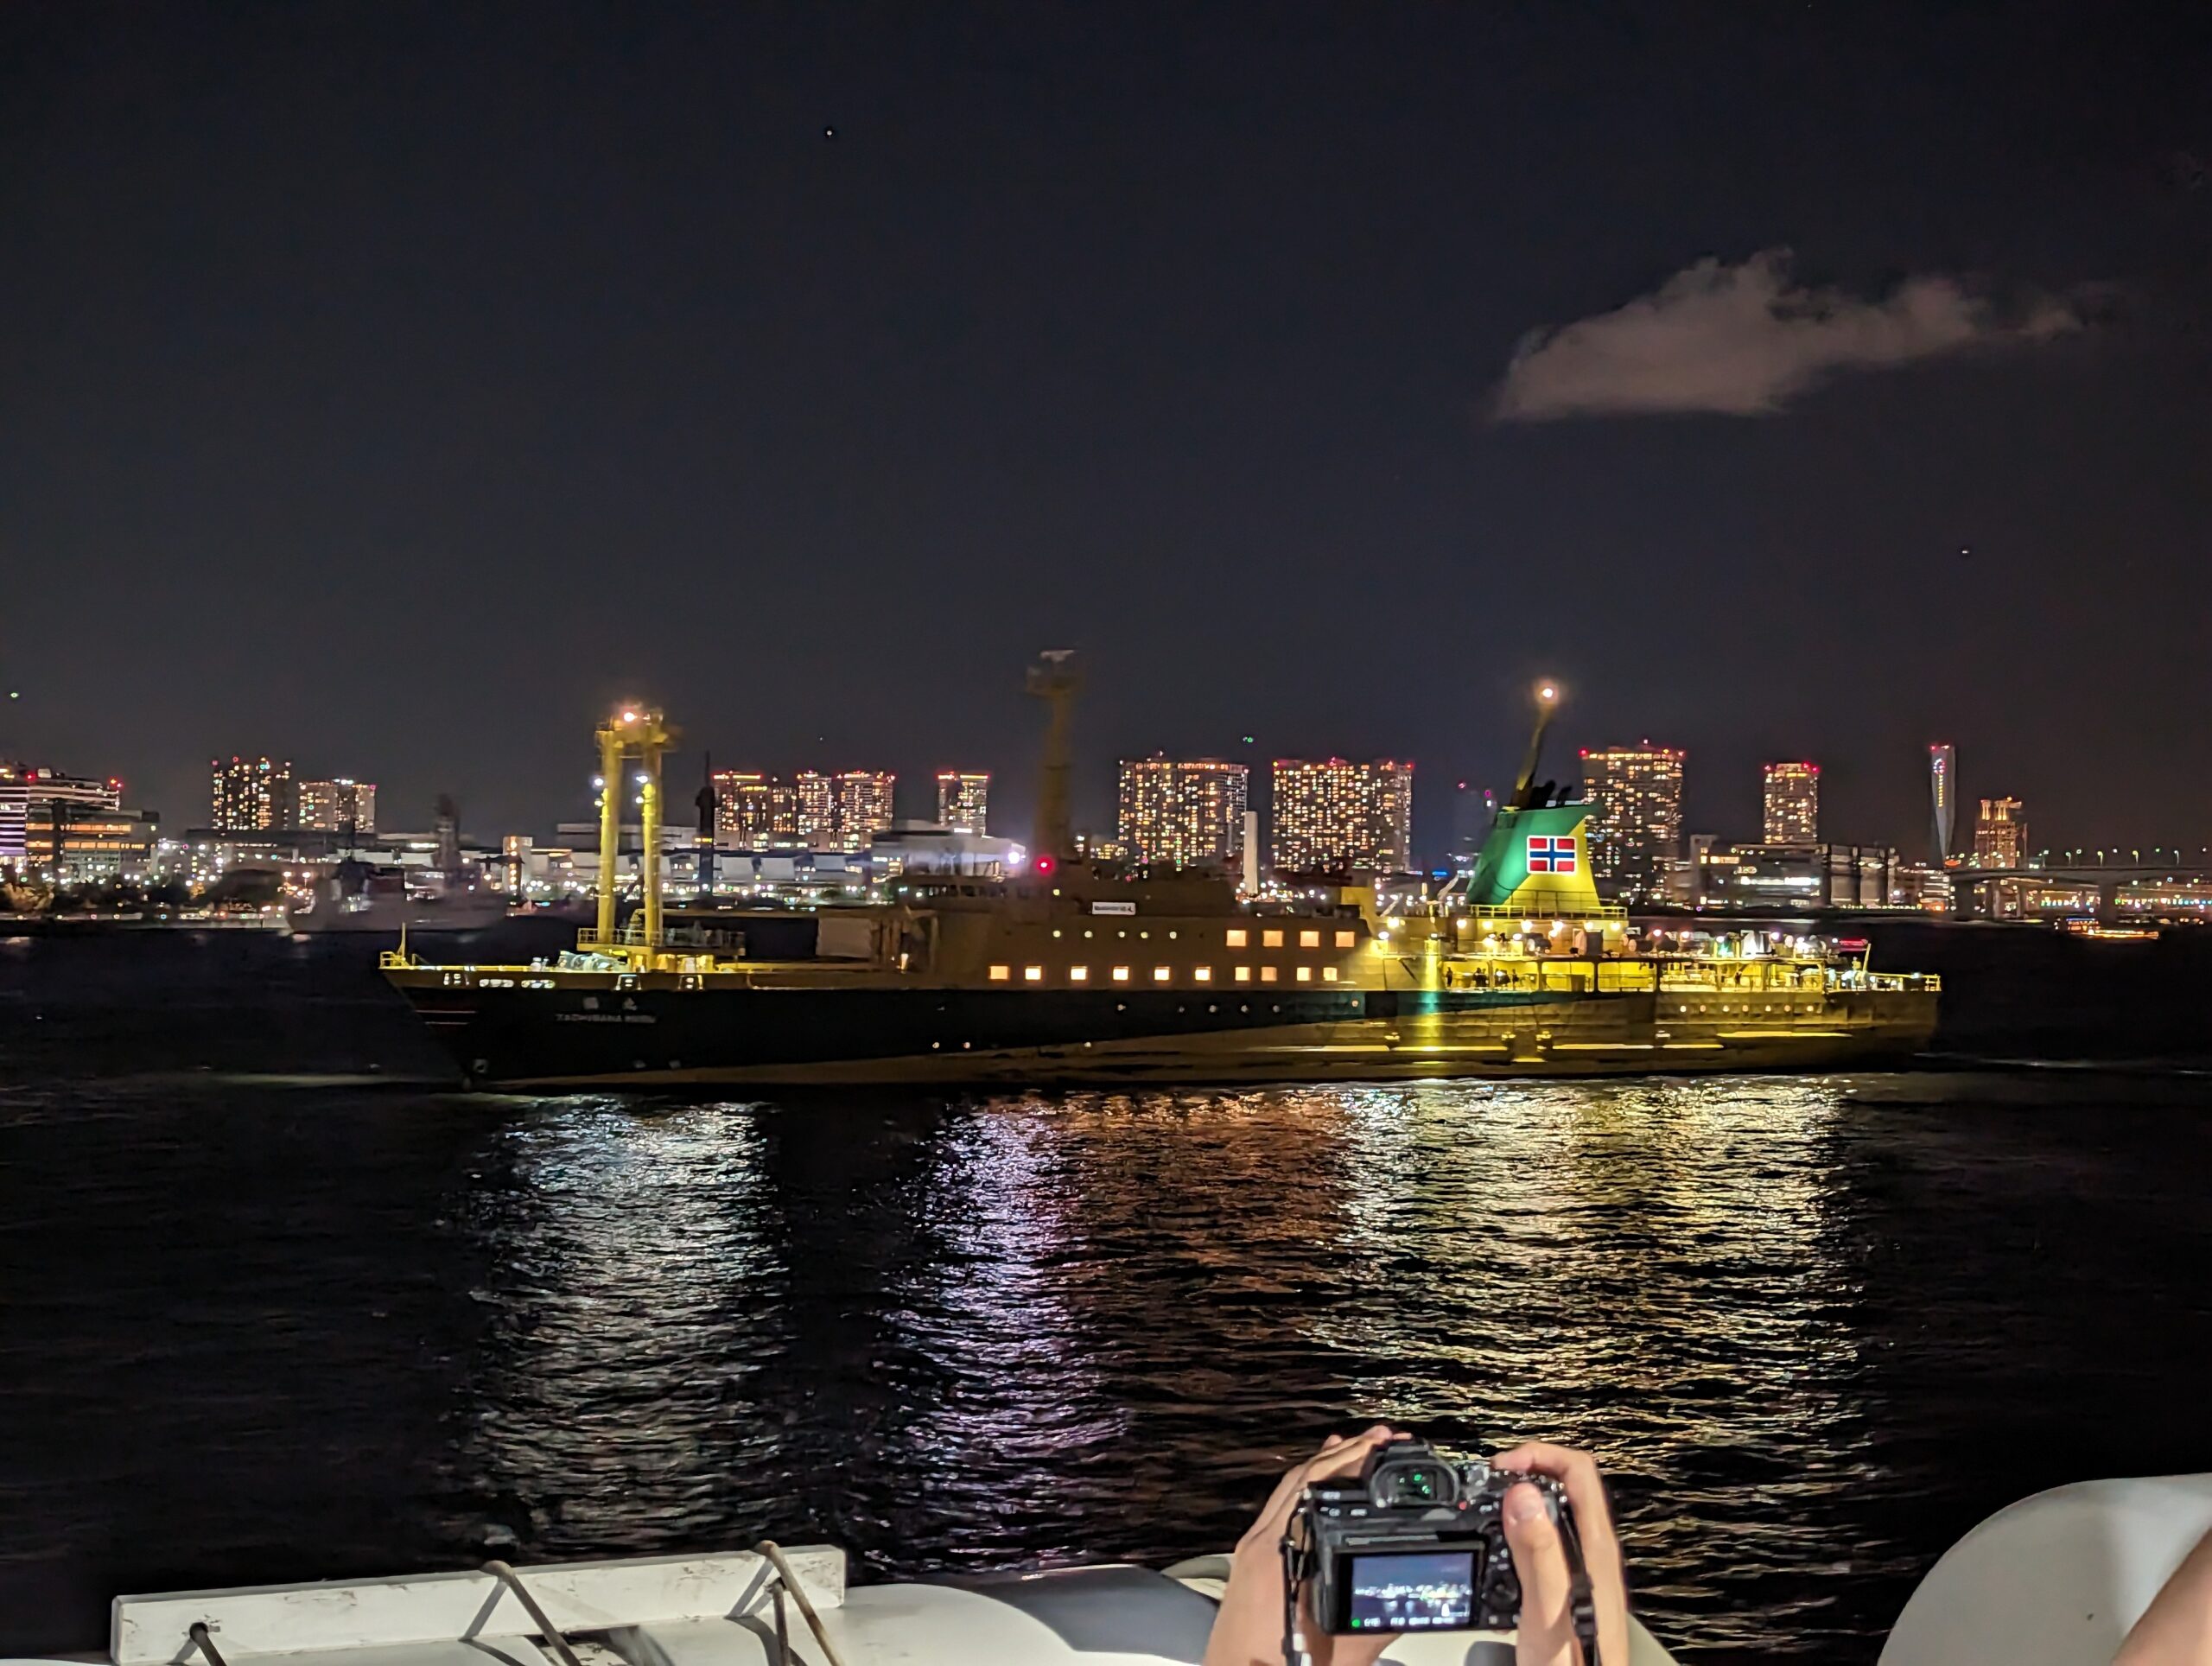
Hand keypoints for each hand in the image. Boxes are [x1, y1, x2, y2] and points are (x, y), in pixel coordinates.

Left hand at [1202, 1424, 1407, 1665]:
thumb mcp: (1341, 1650)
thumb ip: (1378, 1621)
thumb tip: (1414, 1594)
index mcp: (1276, 1555)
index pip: (1312, 1484)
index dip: (1348, 1457)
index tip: (1378, 1444)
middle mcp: (1257, 1544)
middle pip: (1299, 1477)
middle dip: (1342, 1452)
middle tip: (1380, 1437)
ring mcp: (1249, 1550)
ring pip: (1286, 1490)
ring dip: (1323, 1467)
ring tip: (1357, 1448)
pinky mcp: (1248, 1562)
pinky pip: (1278, 1510)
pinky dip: (1304, 1491)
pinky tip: (1322, 1488)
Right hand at [1494, 1442, 1629, 1665]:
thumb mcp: (1548, 1606)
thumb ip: (1538, 1549)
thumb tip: (1524, 1494)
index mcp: (1595, 1549)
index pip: (1579, 1473)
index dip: (1541, 1456)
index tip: (1503, 1467)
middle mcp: (1592, 1554)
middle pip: (1566, 1487)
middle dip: (1528, 1471)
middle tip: (1491, 1479)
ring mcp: (1580, 1570)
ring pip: (1553, 1514)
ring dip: (1522, 1499)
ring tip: (1491, 1502)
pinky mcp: (1565, 1587)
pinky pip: (1543, 1542)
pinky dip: (1518, 1529)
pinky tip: (1499, 1544)